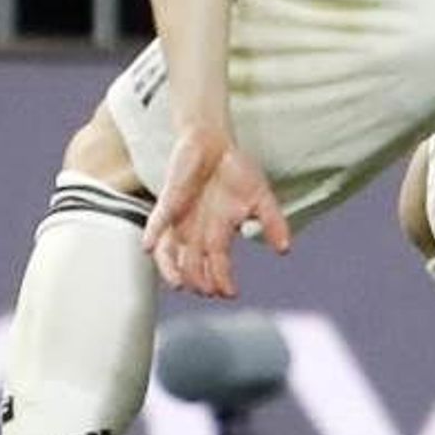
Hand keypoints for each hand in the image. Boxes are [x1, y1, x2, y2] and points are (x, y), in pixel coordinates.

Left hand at [144, 127, 290, 299]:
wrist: (215, 142)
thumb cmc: (236, 171)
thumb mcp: (261, 198)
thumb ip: (273, 222)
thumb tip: (285, 249)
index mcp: (218, 233)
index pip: (218, 264)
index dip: (223, 280)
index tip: (230, 293)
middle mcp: (196, 231)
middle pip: (194, 265)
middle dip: (200, 281)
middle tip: (208, 291)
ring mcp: (180, 218)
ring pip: (170, 252)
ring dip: (171, 269)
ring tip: (179, 284)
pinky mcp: (169, 200)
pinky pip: (158, 220)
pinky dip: (154, 233)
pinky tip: (149, 247)